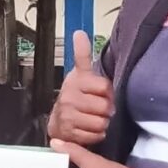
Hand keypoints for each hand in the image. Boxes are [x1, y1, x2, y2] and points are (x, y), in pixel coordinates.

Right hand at [45, 32, 112, 146]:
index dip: (108, 93)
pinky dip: (96, 134)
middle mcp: (70, 97)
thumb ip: (82, 54)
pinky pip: (95, 135)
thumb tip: (79, 32)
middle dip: (106, 110)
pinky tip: (89, 128)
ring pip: (101, 123)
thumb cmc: (75, 95)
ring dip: (102, 123)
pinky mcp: (69, 133)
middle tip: (99, 109)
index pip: (104, 88)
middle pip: (104, 107)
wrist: (58, 120)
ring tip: (94, 118)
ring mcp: (68, 115)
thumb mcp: (80, 73)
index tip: (103, 93)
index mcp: (76, 81)